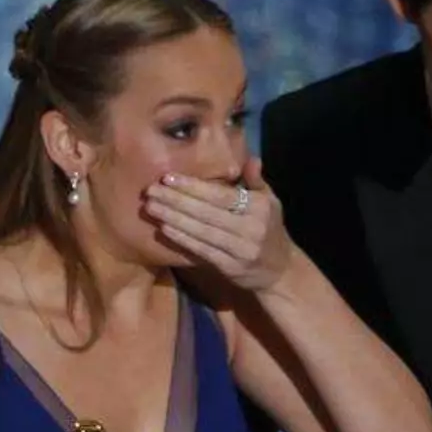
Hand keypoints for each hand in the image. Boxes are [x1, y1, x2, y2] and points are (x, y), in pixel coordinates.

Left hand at [143, 157, 290, 291]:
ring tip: (151, 207)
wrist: (280, 271)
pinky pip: (202, 251)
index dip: (192, 187)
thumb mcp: (270, 202)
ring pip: (201, 231)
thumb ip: (257, 181)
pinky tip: (165, 229)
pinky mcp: (230, 267)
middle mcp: (251, 228)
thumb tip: (252, 159)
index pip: (220, 195)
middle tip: (150, 191)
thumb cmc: (270, 230)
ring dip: (173, 218)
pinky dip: (182, 239)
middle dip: (175, 200)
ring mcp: (240, 250)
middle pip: (206, 212)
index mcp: (259, 207)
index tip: (168, 178)